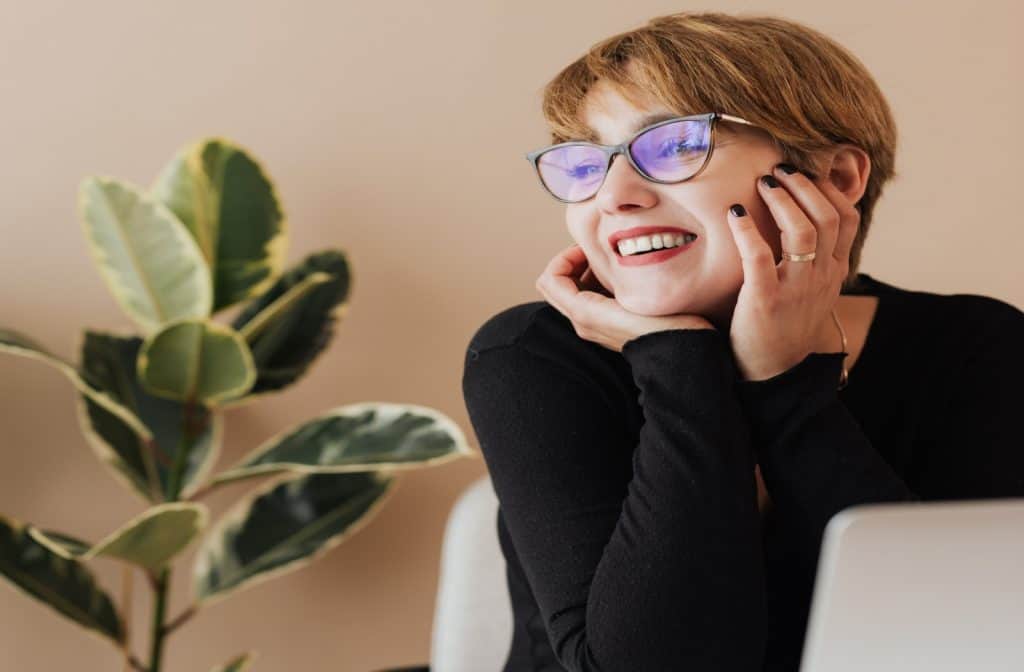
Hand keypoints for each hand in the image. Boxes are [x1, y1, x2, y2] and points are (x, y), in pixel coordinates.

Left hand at [535, 243, 714, 352]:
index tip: (589, 248)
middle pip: (558, 284)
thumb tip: (587, 253)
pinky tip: (623, 276)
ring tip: (613, 261)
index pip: (550, 278)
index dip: (565, 257)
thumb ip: (603, 277)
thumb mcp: (627, 296)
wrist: (682, 354)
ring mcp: (594, 325)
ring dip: (587, 271)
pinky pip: (590, 298)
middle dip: (573, 262)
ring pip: (575, 290)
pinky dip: (599, 282)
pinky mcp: (608, 325)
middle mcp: (582, 321)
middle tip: (598, 251)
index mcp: (582, 313)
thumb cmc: (662, 325)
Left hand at [726, 165, 858, 380]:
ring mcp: (796, 289)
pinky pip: (759, 257)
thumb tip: (806, 215)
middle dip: (804, 185)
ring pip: (801, 231)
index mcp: (834, 271)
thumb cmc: (786, 324)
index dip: (828, 188)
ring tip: (763, 183)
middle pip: (826, 216)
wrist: (773, 372)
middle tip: (779, 169)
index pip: (847, 218)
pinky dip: (747, 230)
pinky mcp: (765, 300)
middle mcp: (821, 277)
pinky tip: (734, 214)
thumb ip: (816, 257)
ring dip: (781, 199)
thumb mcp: (814, 289)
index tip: (805, 171)